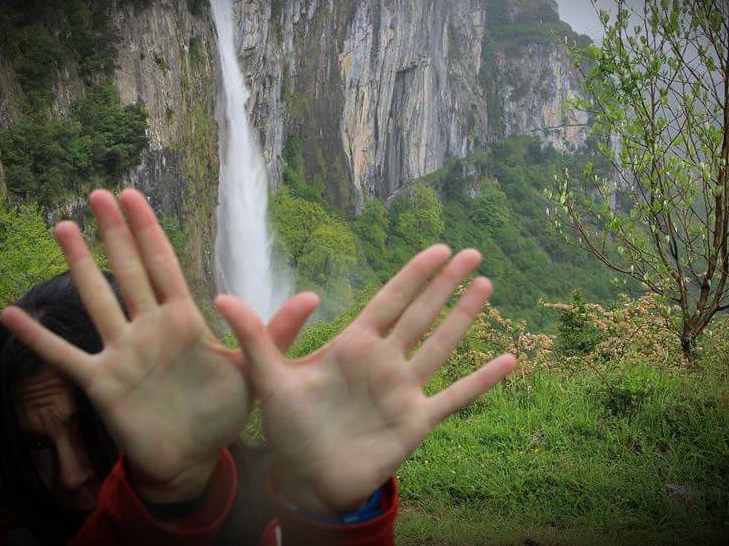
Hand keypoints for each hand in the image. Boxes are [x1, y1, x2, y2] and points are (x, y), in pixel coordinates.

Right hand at [1, 189, 316, 502]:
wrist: (194, 458)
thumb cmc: (221, 412)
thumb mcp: (254, 369)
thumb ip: (275, 332)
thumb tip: (313, 295)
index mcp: (184, 320)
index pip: (163, 265)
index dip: (148, 230)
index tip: (133, 197)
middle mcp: (149, 329)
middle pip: (127, 271)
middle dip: (113, 232)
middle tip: (95, 193)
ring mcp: (123, 353)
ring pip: (96, 300)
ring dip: (77, 266)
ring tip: (60, 228)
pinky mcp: (104, 384)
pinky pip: (65, 357)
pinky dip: (39, 339)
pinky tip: (9, 315)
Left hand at [216, 244, 516, 514]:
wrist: (306, 479)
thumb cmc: (288, 428)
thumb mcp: (270, 378)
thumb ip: (255, 337)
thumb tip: (220, 296)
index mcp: (353, 346)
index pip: (390, 300)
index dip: (414, 275)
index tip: (437, 248)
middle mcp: (384, 362)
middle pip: (422, 314)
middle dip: (446, 284)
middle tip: (472, 253)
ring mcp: (403, 391)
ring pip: (441, 345)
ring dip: (464, 317)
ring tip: (485, 287)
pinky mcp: (416, 422)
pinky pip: (455, 397)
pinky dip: (481, 380)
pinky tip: (508, 360)